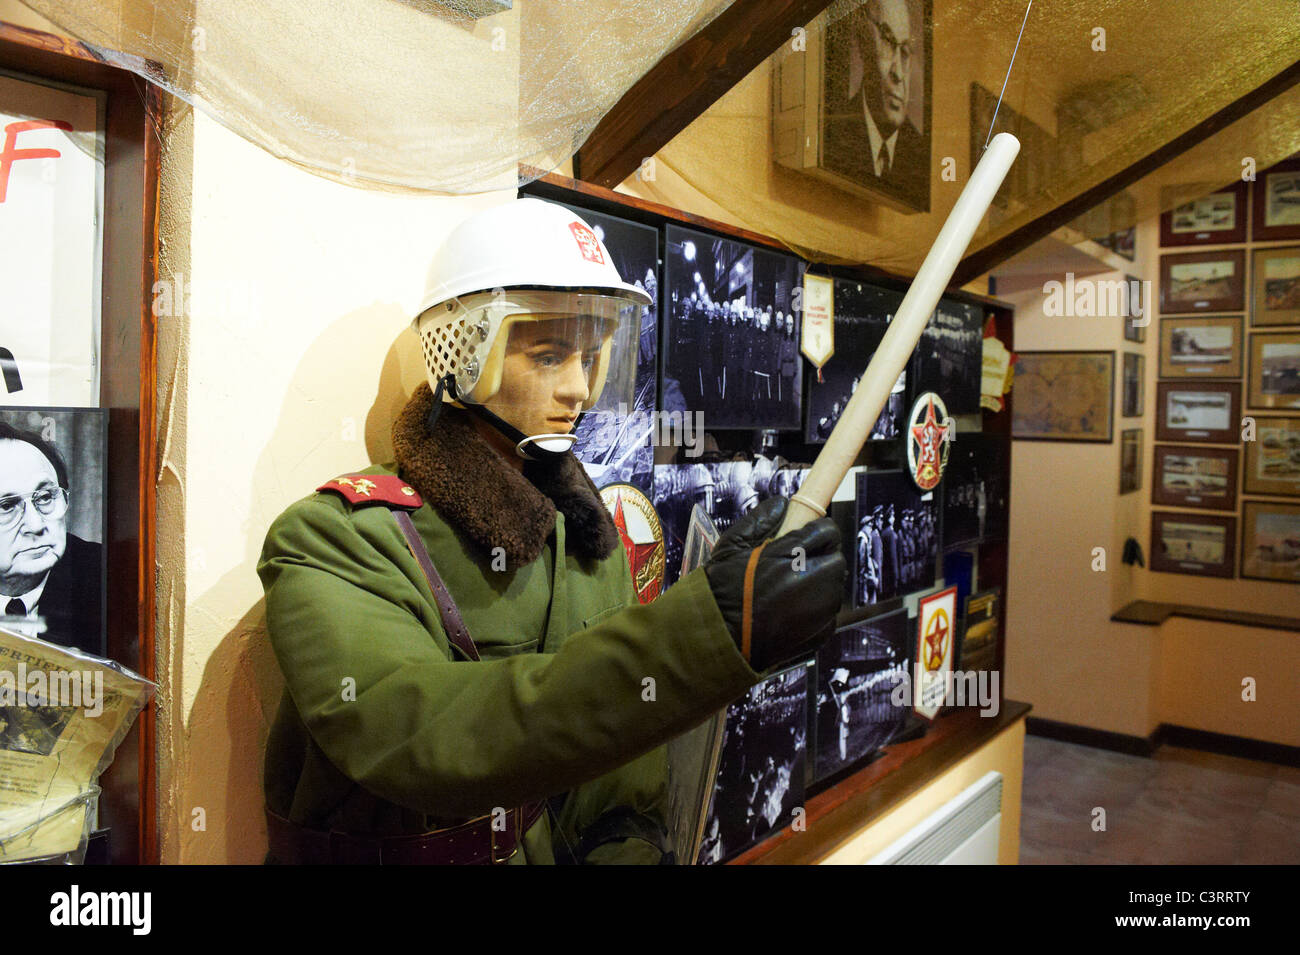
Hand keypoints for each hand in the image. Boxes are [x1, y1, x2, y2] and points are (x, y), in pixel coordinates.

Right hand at [704, 497, 845, 671]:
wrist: (718, 640)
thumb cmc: (721, 592)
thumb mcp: (732, 546)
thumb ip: (760, 520)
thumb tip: (781, 504)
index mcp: (794, 557)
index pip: (828, 531)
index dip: (815, 533)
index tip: (802, 538)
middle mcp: (814, 583)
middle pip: (836, 559)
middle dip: (818, 559)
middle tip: (790, 566)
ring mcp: (820, 612)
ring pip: (833, 587)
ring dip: (817, 584)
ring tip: (785, 591)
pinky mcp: (821, 633)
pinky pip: (827, 613)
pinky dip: (814, 610)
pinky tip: (787, 611)